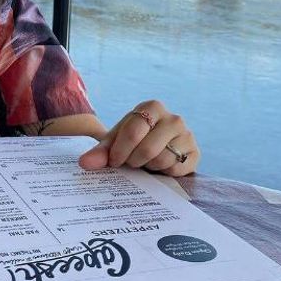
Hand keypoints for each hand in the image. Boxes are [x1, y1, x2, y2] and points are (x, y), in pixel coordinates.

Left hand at [78, 100, 198, 176]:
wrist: (153, 148)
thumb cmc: (132, 142)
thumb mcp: (114, 143)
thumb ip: (99, 152)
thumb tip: (85, 163)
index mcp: (152, 107)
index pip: (133, 131)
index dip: (120, 151)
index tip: (114, 161)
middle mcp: (174, 118)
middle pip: (148, 149)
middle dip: (134, 161)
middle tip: (131, 162)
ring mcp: (187, 135)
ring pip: (162, 160)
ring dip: (149, 167)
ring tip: (147, 162)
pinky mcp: (195, 154)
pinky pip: (176, 170)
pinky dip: (164, 173)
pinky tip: (161, 167)